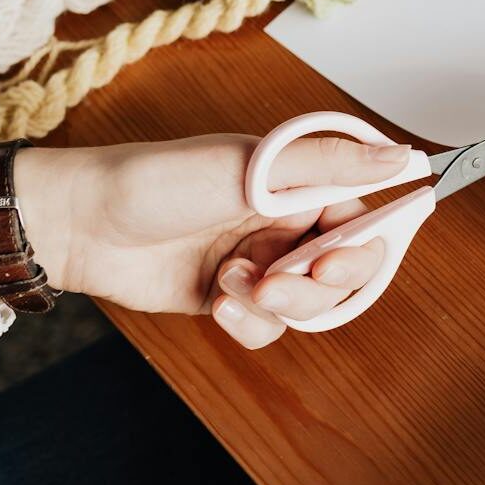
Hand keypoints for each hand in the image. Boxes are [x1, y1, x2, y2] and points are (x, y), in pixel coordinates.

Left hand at [14, 133, 410, 347]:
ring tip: (233, 284)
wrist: (81, 224)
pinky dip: (249, 322)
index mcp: (301, 185)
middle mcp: (288, 225)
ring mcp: (261, 265)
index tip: (335, 259)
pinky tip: (219, 303)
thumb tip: (403, 157)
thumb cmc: (161, 180)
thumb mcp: (252, 167)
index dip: (362, 248)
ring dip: (275, 303)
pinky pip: (267, 327)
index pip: (363, 221)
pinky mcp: (232, 300)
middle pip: (342, 273)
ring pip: (307, 307)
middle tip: (279, 280)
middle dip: (316, 285)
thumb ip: (330, 165)